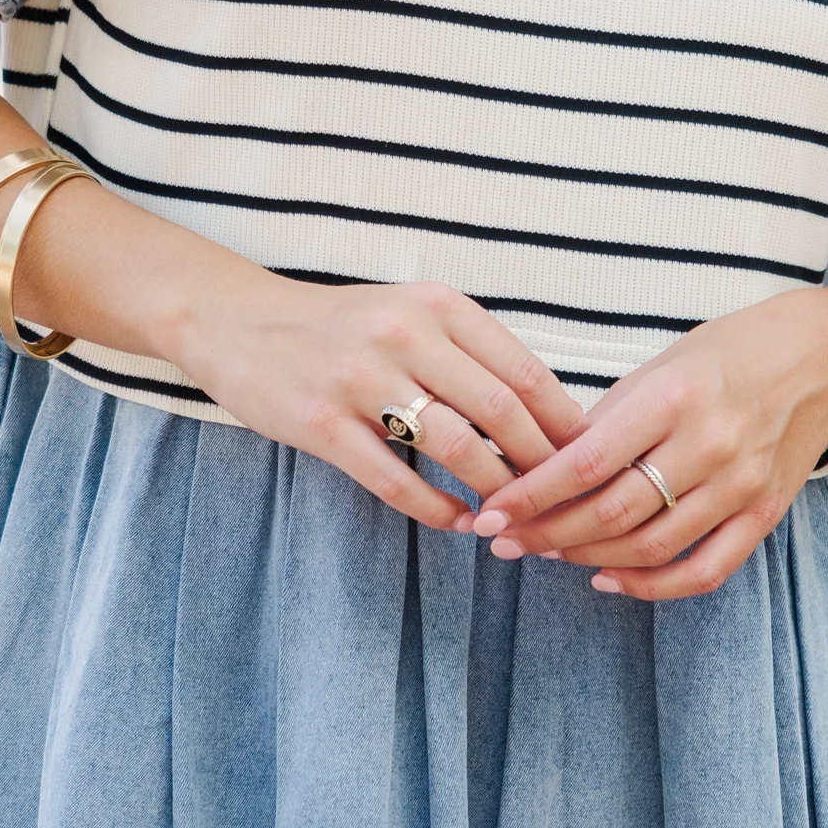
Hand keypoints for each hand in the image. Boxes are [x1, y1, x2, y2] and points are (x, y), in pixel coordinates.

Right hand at [171, 270, 586, 532]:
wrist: (236, 323)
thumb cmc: (340, 326)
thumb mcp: (410, 314)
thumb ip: (470, 353)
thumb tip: (548, 413)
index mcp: (437, 305)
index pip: (524, 371)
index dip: (564, 424)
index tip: (591, 460)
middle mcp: (404, 334)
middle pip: (502, 411)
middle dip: (542, 465)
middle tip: (562, 502)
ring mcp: (361, 379)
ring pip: (457, 447)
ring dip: (496, 491)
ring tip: (515, 517)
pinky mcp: (322, 424)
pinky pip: (396, 480)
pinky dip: (437, 509)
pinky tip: (458, 522)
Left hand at [457, 287, 827, 598]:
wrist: (826, 359)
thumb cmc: (731, 353)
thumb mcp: (663, 365)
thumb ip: (609, 419)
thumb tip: (543, 467)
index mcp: (675, 397)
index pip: (587, 462)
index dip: (532, 495)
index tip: (491, 512)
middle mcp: (710, 445)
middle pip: (612, 512)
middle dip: (547, 533)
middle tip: (504, 540)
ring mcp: (741, 485)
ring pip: (648, 546)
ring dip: (586, 557)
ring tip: (546, 552)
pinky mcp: (764, 514)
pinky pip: (703, 571)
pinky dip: (651, 586)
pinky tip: (609, 578)